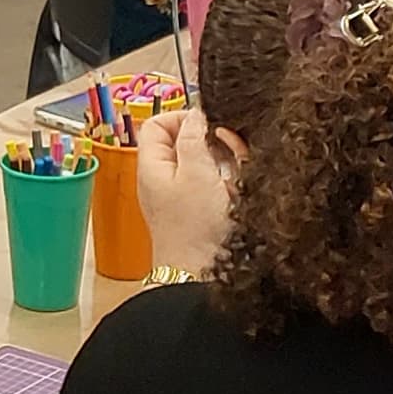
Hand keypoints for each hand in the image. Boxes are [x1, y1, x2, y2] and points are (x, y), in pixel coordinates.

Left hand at [138, 109, 237, 276]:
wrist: (200, 278)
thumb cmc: (195, 229)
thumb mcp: (196, 172)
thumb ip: (193, 137)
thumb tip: (195, 115)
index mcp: (153, 166)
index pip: (157, 124)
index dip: (182, 116)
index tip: (208, 121)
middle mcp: (164, 179)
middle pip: (185, 142)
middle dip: (211, 140)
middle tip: (229, 146)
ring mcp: (182, 196)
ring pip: (205, 162)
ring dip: (225, 161)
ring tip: (237, 171)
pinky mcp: (201, 211)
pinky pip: (215, 184)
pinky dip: (229, 181)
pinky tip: (240, 189)